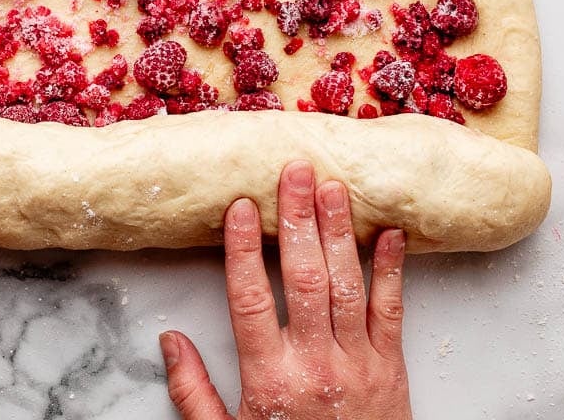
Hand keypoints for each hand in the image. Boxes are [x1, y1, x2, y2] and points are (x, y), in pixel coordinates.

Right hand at [160, 160, 411, 419]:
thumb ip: (193, 392)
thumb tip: (168, 340)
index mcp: (270, 378)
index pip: (251, 300)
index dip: (243, 250)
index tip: (240, 207)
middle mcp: (316, 363)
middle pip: (304, 279)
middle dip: (298, 220)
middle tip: (294, 172)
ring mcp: (359, 363)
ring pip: (348, 286)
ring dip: (340, 232)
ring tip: (334, 187)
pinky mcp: (392, 368)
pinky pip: (393, 311)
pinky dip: (394, 270)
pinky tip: (392, 233)